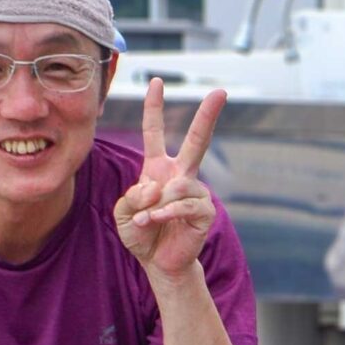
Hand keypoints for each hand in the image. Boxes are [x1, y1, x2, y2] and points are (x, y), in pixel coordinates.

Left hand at [116, 78, 223, 280]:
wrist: (159, 263)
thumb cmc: (141, 234)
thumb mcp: (124, 213)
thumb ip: (132, 196)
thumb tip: (158, 186)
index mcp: (158, 168)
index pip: (155, 132)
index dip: (154, 107)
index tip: (156, 81)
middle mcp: (181, 175)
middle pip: (197, 140)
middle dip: (208, 115)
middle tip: (221, 91)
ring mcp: (195, 191)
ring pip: (177, 185)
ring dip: (156, 205)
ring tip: (148, 221)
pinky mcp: (205, 211)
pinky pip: (184, 204)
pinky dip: (166, 214)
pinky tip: (156, 222)